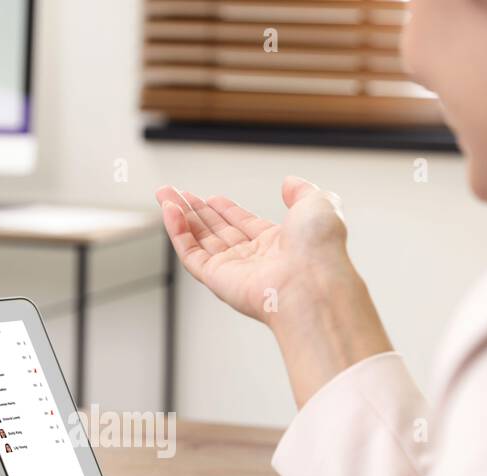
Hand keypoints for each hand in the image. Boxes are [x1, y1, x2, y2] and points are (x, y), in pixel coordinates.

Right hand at [155, 178, 391, 405]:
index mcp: (278, 245)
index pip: (244, 226)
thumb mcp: (318, 204)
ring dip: (180, 217)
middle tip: (176, 193)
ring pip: (200, 241)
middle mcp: (254, 260)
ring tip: (165, 196)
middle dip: (196, 211)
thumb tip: (289, 182)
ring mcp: (234, 271)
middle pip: (217, 232)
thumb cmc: (320, 249)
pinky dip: (177, 232)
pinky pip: (190, 253)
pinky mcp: (217, 280)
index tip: (210, 198)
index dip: (226, 211)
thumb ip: (301, 192)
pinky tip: (169, 211)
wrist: (313, 282)